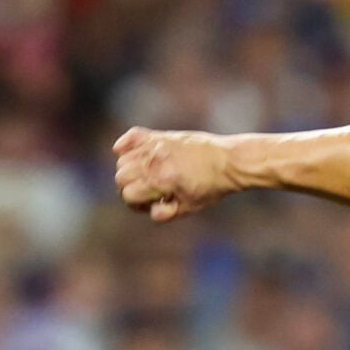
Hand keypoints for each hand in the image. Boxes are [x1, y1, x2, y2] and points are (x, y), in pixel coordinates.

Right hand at [113, 127, 233, 221]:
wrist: (229, 161)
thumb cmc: (211, 187)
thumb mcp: (189, 207)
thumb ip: (164, 214)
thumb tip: (150, 210)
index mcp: (162, 180)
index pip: (128, 194)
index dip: (136, 204)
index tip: (151, 203)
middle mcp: (155, 161)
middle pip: (120, 177)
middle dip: (129, 188)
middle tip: (147, 191)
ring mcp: (157, 146)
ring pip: (123, 159)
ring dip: (128, 170)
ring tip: (145, 176)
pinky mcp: (161, 136)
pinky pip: (132, 135)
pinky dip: (125, 144)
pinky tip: (126, 152)